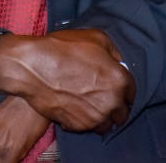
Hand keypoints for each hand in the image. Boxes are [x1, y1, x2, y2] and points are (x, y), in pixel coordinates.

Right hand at [0, 30, 133, 132]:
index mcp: (119, 80)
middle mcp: (111, 102)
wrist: (33, 66)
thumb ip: (113, 51)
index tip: (115, 87)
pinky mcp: (77, 126)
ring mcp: (94, 117)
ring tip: (88, 104)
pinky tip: (74, 107)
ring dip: (101, 116)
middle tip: (101, 96)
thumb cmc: (62, 49)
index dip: (123, 89)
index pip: (132, 93)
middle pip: (122, 113)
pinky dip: (83, 120)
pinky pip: (86, 127)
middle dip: (114, 105)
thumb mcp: (95, 37)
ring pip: (106, 124)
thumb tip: (117, 61)